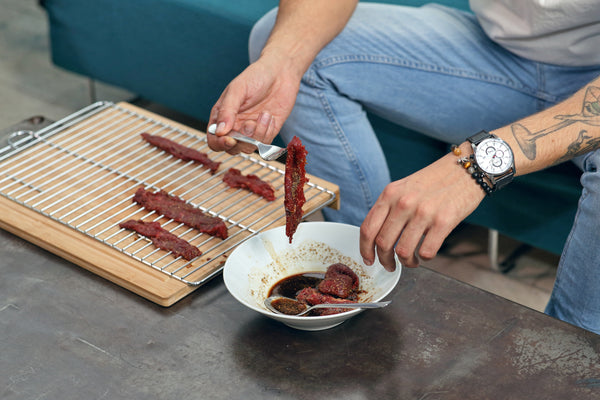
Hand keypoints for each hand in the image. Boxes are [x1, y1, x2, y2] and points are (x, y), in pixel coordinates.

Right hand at [207, 54, 301, 155]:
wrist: (281, 73)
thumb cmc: (256, 76)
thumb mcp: (238, 89)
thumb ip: (227, 110)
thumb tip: (219, 131)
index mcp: (222, 116)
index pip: (214, 140)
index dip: (220, 144)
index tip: (230, 139)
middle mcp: (235, 126)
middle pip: (231, 149)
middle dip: (241, 141)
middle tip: (249, 125)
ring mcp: (251, 131)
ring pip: (249, 148)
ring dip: (257, 134)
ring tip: (264, 114)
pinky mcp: (267, 132)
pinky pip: (264, 144)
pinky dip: (267, 131)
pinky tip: (270, 116)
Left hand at [359, 149, 485, 270]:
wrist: (466, 169)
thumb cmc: (434, 181)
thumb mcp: (404, 188)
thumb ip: (389, 207)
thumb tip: (377, 236)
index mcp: (389, 194)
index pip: (368, 228)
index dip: (364, 249)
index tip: (368, 259)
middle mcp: (403, 203)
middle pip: (382, 243)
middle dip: (384, 260)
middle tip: (390, 265)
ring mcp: (423, 212)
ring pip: (403, 251)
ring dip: (406, 263)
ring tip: (411, 261)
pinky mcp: (443, 221)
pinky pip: (426, 251)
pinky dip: (424, 258)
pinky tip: (426, 254)